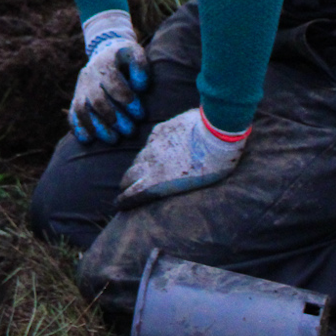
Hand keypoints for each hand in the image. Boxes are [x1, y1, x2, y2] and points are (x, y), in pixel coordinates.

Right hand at [69, 10, 151, 142]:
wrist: (104, 53)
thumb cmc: (125, 58)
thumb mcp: (135, 53)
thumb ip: (140, 66)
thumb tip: (139, 87)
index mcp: (104, 64)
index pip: (113, 83)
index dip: (126, 100)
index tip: (141, 114)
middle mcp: (89, 77)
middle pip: (97, 101)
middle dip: (114, 118)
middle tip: (131, 131)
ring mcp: (81, 89)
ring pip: (83, 110)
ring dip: (98, 127)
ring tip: (114, 140)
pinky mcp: (76, 99)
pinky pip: (73, 115)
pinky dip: (79, 128)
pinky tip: (89, 140)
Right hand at [115, 108, 247, 209]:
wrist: (217, 131)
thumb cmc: (217, 162)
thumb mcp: (197, 184)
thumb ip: (176, 185)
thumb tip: (171, 186)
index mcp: (159, 182)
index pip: (133, 194)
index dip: (124, 200)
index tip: (118, 205)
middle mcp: (151, 164)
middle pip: (130, 176)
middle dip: (125, 184)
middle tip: (124, 188)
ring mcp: (154, 145)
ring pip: (140, 158)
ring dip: (138, 167)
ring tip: (138, 171)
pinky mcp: (161, 130)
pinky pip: (151, 142)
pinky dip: (151, 149)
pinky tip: (155, 150)